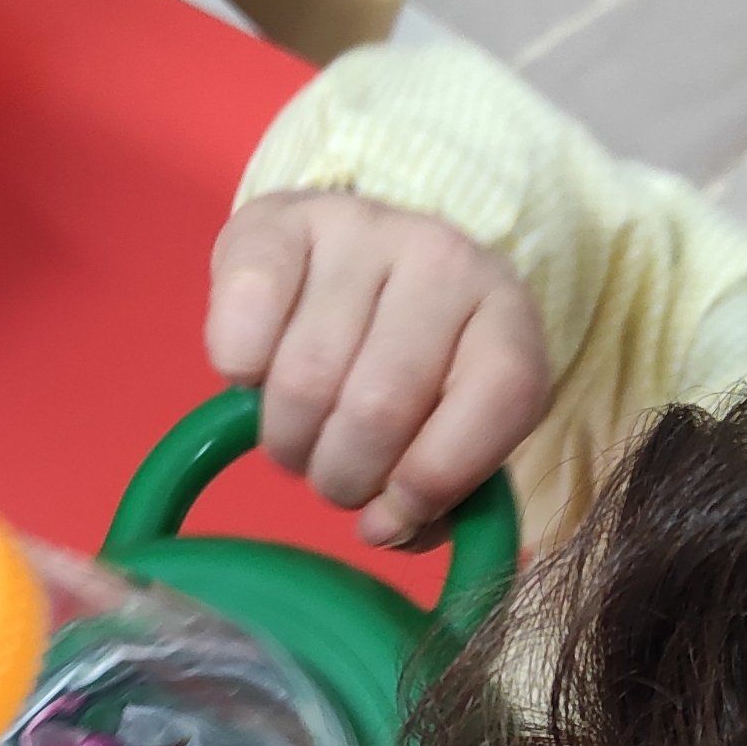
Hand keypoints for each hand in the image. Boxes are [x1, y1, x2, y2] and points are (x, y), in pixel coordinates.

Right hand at [208, 192, 550, 547]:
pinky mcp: (279, 218)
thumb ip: (441, 489)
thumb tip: (386, 527)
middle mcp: (444, 258)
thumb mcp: (450, 420)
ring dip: (288, 439)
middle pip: (381, 406)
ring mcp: (362, 228)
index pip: (497, 400)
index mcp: (506, 316)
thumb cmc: (407, 360)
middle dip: (342, 475)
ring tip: (296, 437)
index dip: (436, 479)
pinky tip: (252, 376)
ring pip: (306, 378)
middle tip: (333, 478)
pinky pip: (246, 312)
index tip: (392, 514)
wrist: (352, 254)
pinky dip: (239, 370)